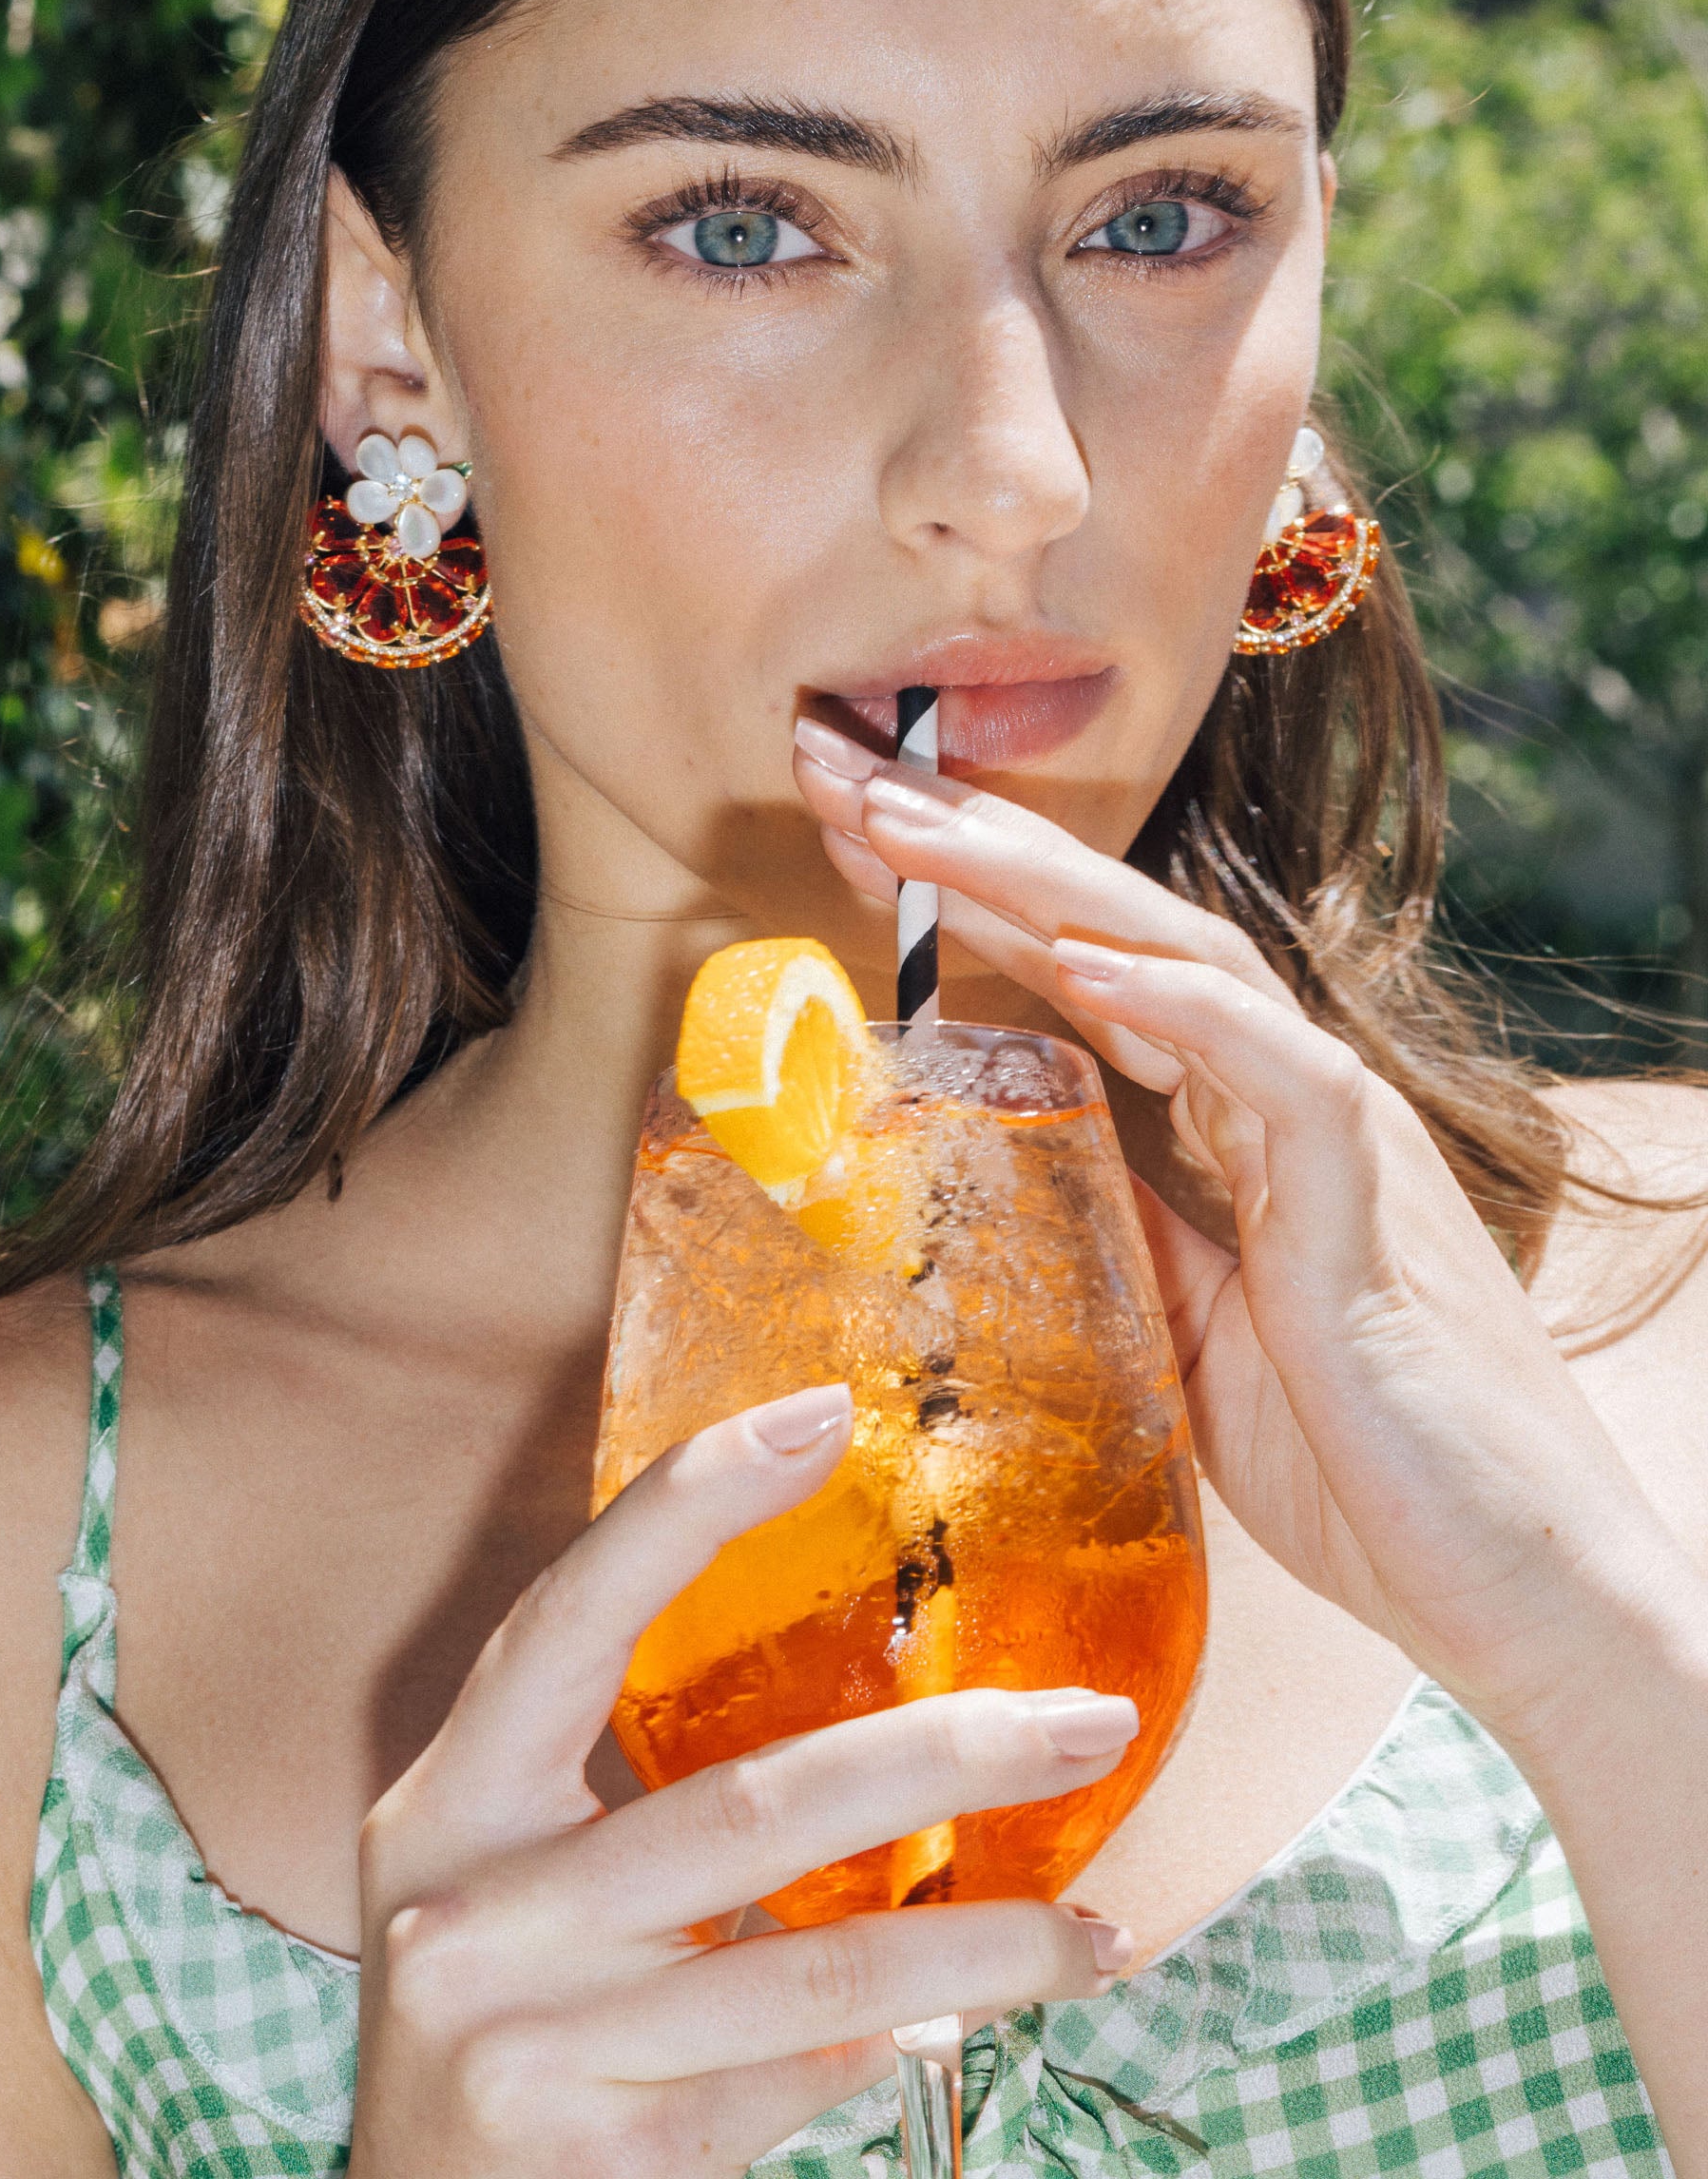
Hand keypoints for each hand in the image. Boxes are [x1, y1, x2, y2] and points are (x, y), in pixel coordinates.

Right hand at [347, 1386, 1137, 2178]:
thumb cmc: (495, 2027)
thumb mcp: (509, 1888)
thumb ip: (625, 1799)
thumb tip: (864, 1713)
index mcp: (449, 1801)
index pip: (568, 1616)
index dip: (687, 1506)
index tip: (818, 1415)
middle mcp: (471, 1906)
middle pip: (750, 1805)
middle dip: (947, 1757)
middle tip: (1089, 1721)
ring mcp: (525, 2039)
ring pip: (813, 1974)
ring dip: (984, 1946)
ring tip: (1097, 1931)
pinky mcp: (589, 2159)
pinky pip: (794, 2086)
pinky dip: (895, 2053)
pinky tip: (964, 2028)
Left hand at [791, 718, 1692, 1746]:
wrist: (1522, 1593)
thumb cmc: (1359, 1466)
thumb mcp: (1179, 1337)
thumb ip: (1112, 1239)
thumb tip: (1001, 1179)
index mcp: (1227, 1120)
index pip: (1076, 964)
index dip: (958, 888)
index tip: (838, 827)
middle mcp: (1277, 1096)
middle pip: (1106, 923)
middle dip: (965, 837)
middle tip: (829, 759)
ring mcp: (1334, 1138)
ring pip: (1178, 958)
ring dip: (1034, 881)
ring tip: (909, 820)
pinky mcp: (1373, 1208)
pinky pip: (1278, 1075)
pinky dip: (1180, 1006)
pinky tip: (1078, 955)